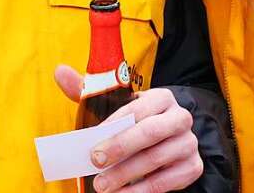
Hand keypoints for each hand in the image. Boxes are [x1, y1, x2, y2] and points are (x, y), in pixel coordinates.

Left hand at [54, 65, 202, 192]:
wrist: (168, 138)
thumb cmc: (134, 120)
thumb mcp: (115, 104)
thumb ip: (88, 89)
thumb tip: (60, 72)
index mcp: (161, 97)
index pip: (137, 109)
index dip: (114, 125)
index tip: (93, 139)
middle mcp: (180, 117)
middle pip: (150, 132)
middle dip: (120, 148)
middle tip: (95, 162)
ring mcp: (189, 143)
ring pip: (157, 159)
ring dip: (127, 175)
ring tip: (103, 185)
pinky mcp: (193, 166)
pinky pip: (167, 181)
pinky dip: (142, 190)